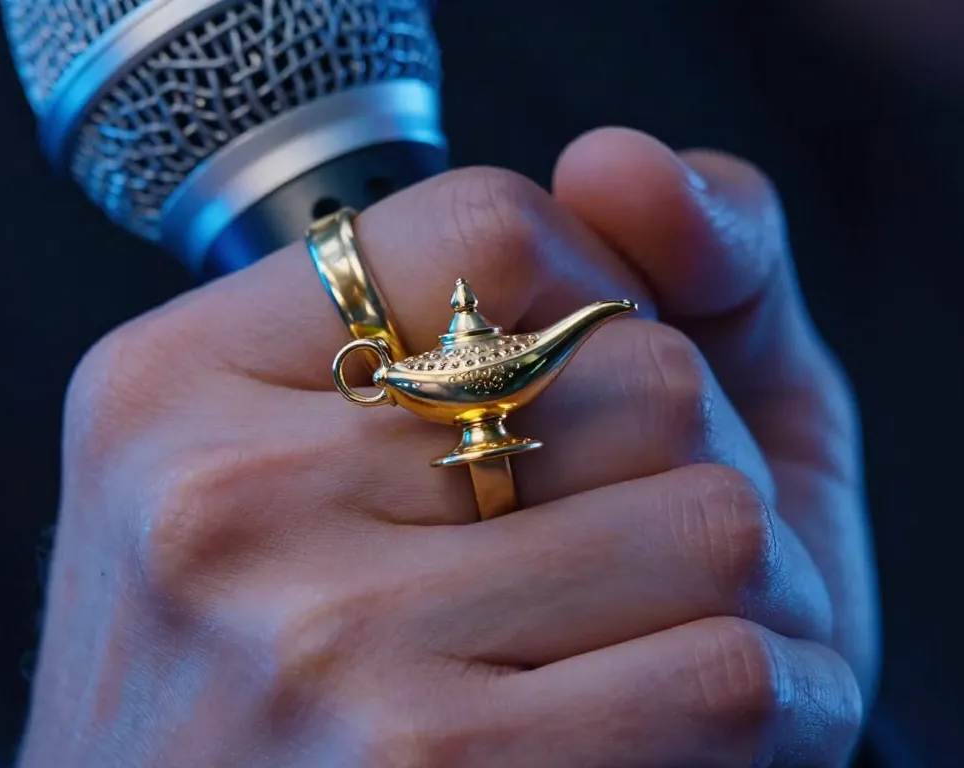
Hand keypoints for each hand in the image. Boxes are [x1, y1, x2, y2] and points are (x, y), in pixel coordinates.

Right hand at [18, 128, 876, 766]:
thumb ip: (519, 277)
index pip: (490, 227)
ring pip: (714, 520)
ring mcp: (316, 643)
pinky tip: (731, 717)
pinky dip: (790, 691)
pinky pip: (731, 673)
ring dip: (760, 585)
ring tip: (684, 632)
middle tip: (650, 537)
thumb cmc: (290, 684)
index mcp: (172, 387)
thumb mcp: (335, 451)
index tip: (589, 393)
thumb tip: (632, 167)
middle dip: (700, 456)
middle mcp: (220, 500)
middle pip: (638, 374)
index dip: (601, 299)